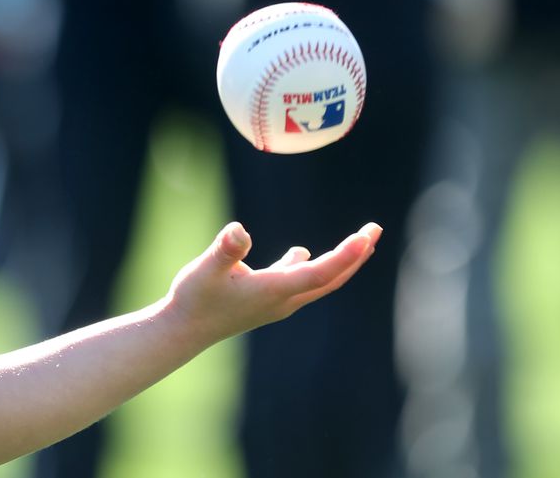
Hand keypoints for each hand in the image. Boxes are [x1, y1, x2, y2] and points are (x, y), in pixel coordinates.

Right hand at [166, 221, 380, 343]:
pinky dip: (311, 267)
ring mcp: (277, 302)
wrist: (184, 330)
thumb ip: (225, 250)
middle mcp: (283, 299)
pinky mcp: (266, 301)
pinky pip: (299, 282)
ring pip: (319, 282)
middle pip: (331, 279)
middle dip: (357, 255)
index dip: (345, 255)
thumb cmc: (193, 298)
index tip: (365, 235)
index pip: (320, 273)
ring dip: (342, 262)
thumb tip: (239, 230)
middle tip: (375, 229)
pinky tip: (302, 254)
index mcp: (274, 290)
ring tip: (360, 242)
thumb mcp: (205, 268)